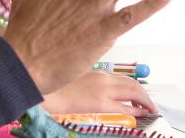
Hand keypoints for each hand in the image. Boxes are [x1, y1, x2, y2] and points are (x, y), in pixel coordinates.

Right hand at [41, 71, 157, 115]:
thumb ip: (86, 83)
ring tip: (150, 110)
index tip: (140, 95)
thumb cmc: (49, 86)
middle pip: (132, 83)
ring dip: (145, 101)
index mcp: (94, 69)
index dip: (135, 87)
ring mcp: (101, 88)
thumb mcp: (70, 79)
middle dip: (145, 95)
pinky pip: (124, 106)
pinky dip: (137, 109)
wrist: (33, 86)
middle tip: (151, 105)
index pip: (122, 77)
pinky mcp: (98, 103)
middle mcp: (101, 76)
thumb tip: (95, 95)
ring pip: (133, 91)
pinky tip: (141, 114)